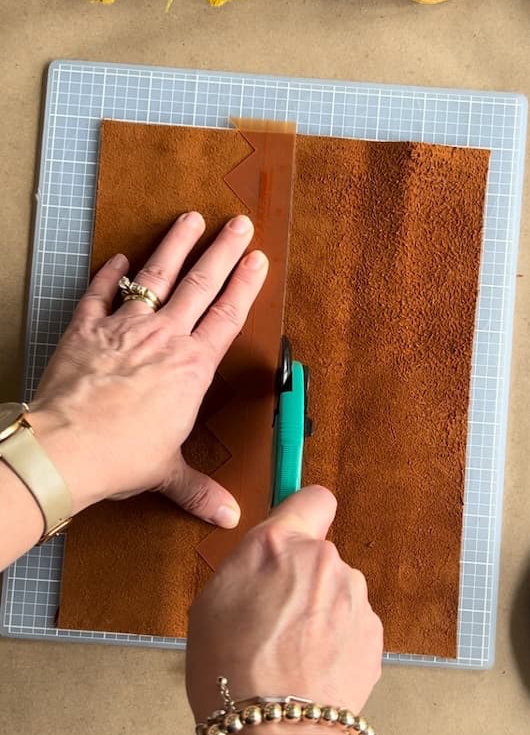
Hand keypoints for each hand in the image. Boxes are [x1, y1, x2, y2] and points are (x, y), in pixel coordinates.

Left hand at [29, 211, 267, 527]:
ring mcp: (125, 328)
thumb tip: (228, 516)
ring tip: (190, 218)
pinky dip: (107, 275)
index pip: (227, 316)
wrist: (67, 448)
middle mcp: (164, 338)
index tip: (257, 259)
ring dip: (175, 245)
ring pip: (156, 276)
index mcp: (192, 368)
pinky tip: (116, 260)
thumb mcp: (167, 473)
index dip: (245, 285)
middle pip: (200, 284)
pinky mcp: (86, 328)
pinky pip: (100, 294)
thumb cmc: (121, 457)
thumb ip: (198, 489)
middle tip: (239, 224)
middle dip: (223, 251)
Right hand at [186, 485, 382, 721]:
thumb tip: (267, 562)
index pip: (313, 497)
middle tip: (272, 621)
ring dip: (322, 613)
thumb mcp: (210, 603)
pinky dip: (337, 643)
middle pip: (319, 556)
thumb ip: (248, 566)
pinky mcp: (374, 634)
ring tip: (292, 656)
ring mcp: (356, 597)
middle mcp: (324, 560)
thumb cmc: (230, 672)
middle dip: (302, 579)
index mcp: (279, 544)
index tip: (294, 535)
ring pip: (337, 593)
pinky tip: (312, 673)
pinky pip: (352, 627)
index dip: (304, 514)